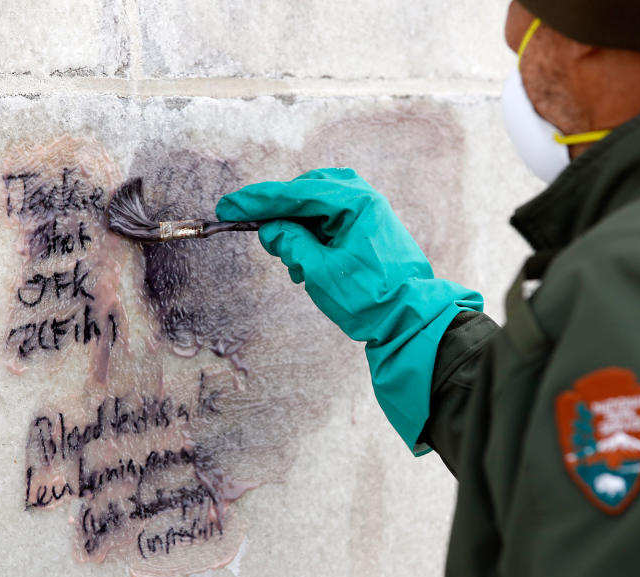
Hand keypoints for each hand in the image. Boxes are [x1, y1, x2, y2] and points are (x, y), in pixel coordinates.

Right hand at [217, 168, 482, 451]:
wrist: (411, 319)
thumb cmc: (370, 297)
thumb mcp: (320, 271)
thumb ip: (290, 242)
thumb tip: (270, 227)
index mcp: (354, 202)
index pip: (294, 193)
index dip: (257, 201)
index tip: (228, 206)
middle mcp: (362, 197)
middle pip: (304, 193)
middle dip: (279, 216)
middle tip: (263, 240)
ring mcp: (366, 209)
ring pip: (314, 208)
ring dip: (296, 231)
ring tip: (294, 266)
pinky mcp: (366, 225)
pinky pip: (328, 220)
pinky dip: (311, 237)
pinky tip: (306, 265)